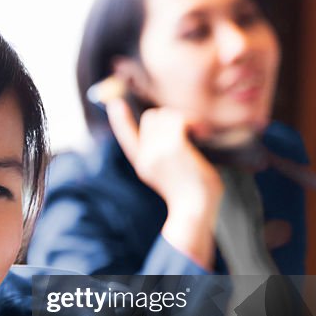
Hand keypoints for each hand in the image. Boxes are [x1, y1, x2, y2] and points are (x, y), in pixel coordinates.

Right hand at [107, 98, 223, 267]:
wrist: (195, 211)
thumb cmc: (192, 198)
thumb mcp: (171, 178)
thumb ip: (167, 159)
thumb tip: (180, 136)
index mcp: (143, 165)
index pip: (126, 137)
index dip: (119, 119)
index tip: (114, 104)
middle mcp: (146, 156)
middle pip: (150, 117)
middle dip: (169, 117)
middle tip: (188, 130)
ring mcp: (158, 150)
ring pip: (165, 114)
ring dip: (183, 118)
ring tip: (197, 132)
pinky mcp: (173, 147)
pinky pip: (179, 119)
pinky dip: (192, 122)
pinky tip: (201, 133)